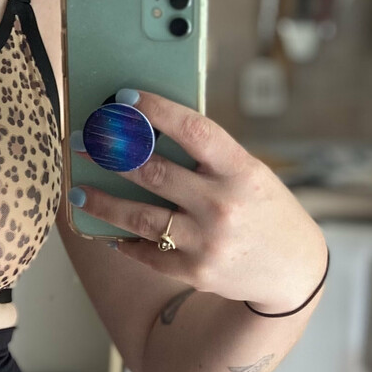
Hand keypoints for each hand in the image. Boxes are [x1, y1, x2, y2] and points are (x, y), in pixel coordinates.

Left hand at [67, 91, 328, 312]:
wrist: (294, 269)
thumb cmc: (263, 209)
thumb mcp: (249, 174)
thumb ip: (209, 158)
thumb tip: (146, 133)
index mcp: (241, 170)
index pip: (193, 129)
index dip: (156, 110)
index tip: (123, 99)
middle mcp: (223, 204)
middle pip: (154, 172)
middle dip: (111, 153)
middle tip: (82, 140)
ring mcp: (208, 241)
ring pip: (139, 217)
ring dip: (101, 201)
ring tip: (77, 189)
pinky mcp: (196, 271)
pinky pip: (147, 252)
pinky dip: (124, 240)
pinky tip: (108, 231)